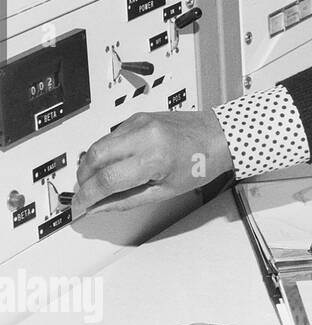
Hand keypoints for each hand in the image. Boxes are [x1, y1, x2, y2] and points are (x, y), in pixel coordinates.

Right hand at [72, 111, 233, 217]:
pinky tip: (112, 164)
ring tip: (98, 182)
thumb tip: (99, 207)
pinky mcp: (138, 117)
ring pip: (98, 145)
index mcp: (154, 157)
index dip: (87, 196)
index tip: (80, 206)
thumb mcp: (166, 191)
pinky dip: (104, 152)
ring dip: (90, 165)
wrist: (219, 136)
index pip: (106, 179)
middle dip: (84, 179)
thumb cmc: (202, 162)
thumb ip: (127, 200)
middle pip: (94, 158)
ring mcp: (140, 123)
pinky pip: (110, 135)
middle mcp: (144, 135)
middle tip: (87, 194)